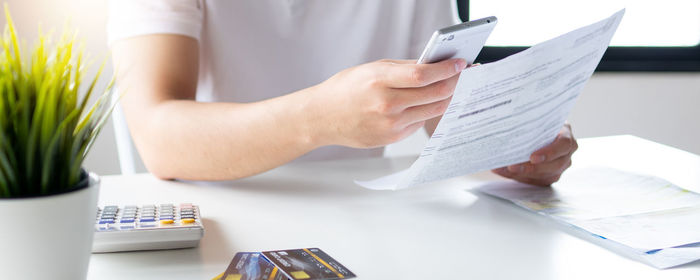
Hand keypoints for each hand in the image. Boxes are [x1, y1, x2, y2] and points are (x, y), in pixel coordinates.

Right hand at [309, 58, 465, 147]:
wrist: (323, 117)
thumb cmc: (346, 89)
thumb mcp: (372, 68)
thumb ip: (404, 67)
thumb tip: (434, 64)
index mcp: (380, 80)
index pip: (423, 74)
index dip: (446, 69)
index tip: (460, 63)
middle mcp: (386, 104)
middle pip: (434, 94)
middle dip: (454, 83)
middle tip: (463, 75)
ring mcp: (390, 124)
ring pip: (432, 110)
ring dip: (446, 98)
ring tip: (452, 88)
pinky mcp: (392, 137)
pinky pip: (419, 122)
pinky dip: (427, 111)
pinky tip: (430, 102)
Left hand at [492, 123, 577, 185]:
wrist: (537, 129)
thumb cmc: (536, 122)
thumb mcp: (535, 117)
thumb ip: (527, 122)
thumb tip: (508, 129)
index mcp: (565, 134)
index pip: (564, 144)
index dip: (549, 153)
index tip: (532, 158)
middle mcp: (566, 152)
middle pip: (554, 165)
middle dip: (531, 168)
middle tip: (512, 167)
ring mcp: (560, 166)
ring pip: (544, 176)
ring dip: (521, 174)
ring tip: (503, 169)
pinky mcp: (549, 176)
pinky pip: (535, 180)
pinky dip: (518, 176)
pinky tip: (504, 171)